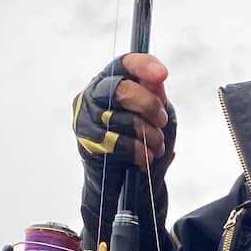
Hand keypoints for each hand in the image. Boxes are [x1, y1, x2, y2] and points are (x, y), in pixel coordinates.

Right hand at [73, 52, 171, 172]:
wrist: (123, 185)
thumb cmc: (139, 144)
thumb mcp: (153, 116)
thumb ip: (154, 94)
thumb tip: (157, 77)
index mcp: (107, 83)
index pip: (123, 64)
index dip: (142, 65)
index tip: (162, 74)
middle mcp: (91, 97)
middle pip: (123, 89)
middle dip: (150, 106)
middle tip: (161, 121)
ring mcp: (87, 121)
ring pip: (125, 119)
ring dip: (150, 135)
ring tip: (156, 145)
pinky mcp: (89, 145)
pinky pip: (121, 144)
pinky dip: (141, 152)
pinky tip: (144, 158)